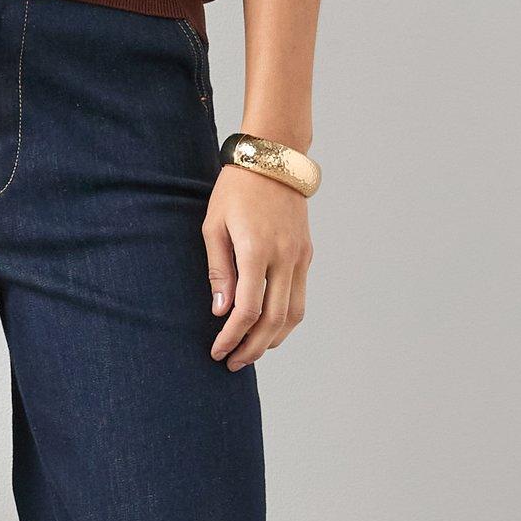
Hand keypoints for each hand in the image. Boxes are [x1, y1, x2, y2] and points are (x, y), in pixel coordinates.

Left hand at [203, 167, 311, 370]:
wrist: (272, 158)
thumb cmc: (235, 189)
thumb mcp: (214, 225)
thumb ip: (218, 269)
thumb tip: (220, 310)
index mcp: (256, 249)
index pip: (248, 309)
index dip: (232, 336)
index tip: (217, 351)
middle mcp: (284, 257)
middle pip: (273, 320)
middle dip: (252, 348)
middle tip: (232, 363)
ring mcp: (300, 256)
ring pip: (293, 314)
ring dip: (273, 340)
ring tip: (250, 352)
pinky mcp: (307, 254)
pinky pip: (300, 297)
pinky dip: (285, 320)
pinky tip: (268, 328)